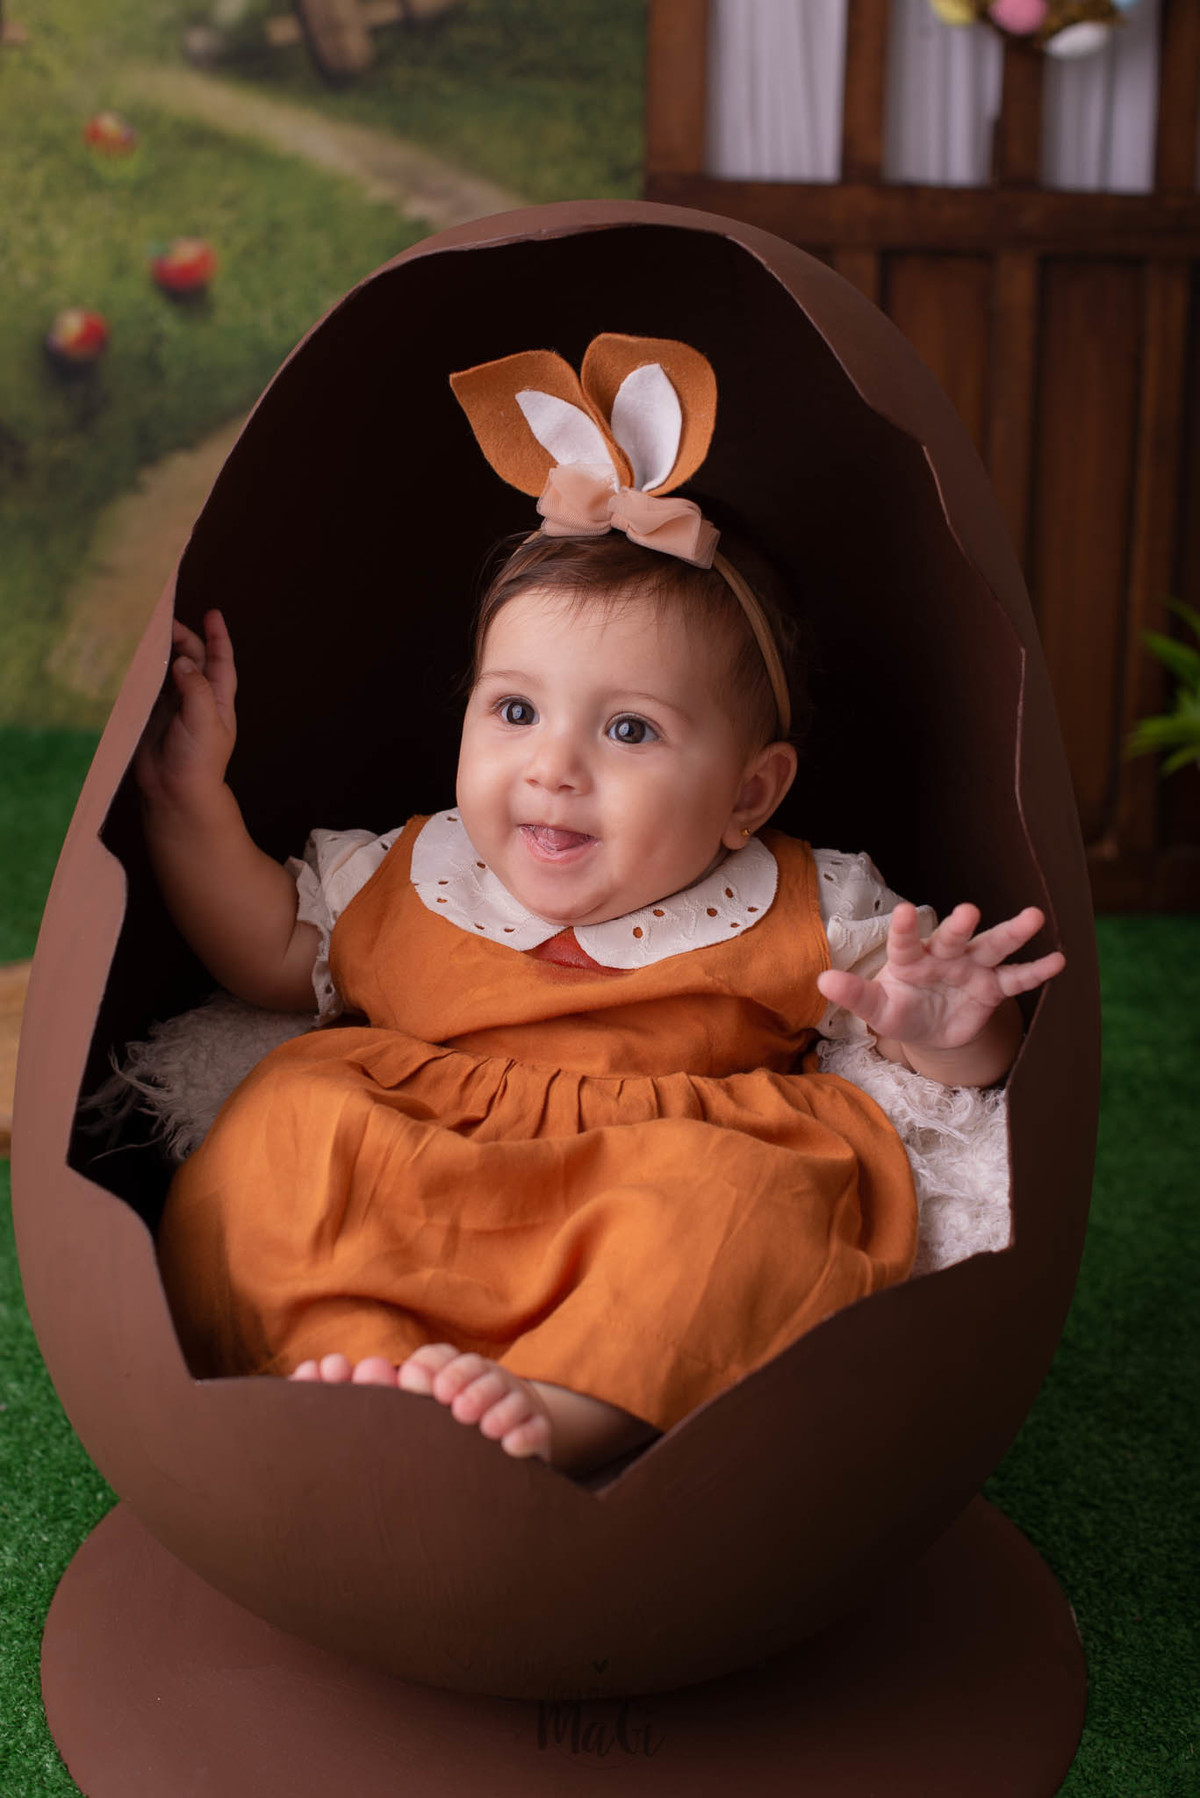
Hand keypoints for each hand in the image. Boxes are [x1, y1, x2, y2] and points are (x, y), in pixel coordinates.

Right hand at [135, 609, 236, 810]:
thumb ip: (195, 687)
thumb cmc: (199, 759)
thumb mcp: (204, 719)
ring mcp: (173, 705)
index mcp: (218, 698)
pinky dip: (142, 670)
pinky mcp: (152, 714)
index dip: (218, 636)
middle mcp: (197, 698)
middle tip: (162, 622)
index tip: (213, 613)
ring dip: (160, 652)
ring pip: (168, 669)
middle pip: (192, 658)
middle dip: (181, 638)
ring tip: (145, 634)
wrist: (175, 791)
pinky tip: (131, 658)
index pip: (221, 660)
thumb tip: (183, 659)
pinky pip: (148, 685)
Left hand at [816, 901, 1065, 1054]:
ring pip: (993, 946)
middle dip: (961, 924)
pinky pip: (1016, 979)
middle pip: (954, 936)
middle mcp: (944, 955)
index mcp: (910, 958)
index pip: (905, 941)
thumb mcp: (876, 1008)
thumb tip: (821, 982)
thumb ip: (854, 995)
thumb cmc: (899, 1009)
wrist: (930, 1029)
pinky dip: (1036, 971)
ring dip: (1013, 932)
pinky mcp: (992, 987)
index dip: (905, 928)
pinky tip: (1059, 959)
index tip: (905, 911)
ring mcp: (971, 968)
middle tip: (969, 910)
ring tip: (1034, 915)